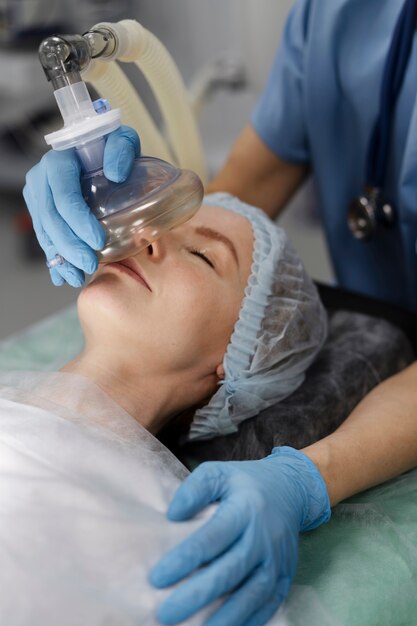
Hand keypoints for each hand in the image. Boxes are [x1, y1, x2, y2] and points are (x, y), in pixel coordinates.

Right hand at [23, 125, 140, 286]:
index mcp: (58, 162)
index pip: (64, 196)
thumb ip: (121, 150)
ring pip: (45, 232)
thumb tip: (116, 173)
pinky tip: (63, 276)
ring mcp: (38, 197)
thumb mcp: (121, 140)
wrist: (96, 152)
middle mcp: (41, 179)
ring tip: (78, 277)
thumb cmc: (110, 147)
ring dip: (61, 258)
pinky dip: (55, 259)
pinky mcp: (40, 212)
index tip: (98, 241)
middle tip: (90, 265)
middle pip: (51, 219)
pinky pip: (45, 238)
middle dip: (69, 246)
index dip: (78, 221)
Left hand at [149, 447, 329, 625]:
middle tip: (165, 613)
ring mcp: (277, 559)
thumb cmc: (244, 483)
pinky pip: (269, 604)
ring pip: (252, 594)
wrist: (289, 489)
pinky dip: (249, 620)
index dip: (185, 559)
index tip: (157, 577)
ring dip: (224, 617)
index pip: (212, 538)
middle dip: (196, 595)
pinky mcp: (285, 575)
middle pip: (230, 571)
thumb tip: (172, 515)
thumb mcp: (218, 473)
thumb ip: (195, 489)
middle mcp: (264, 536)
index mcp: (245, 508)